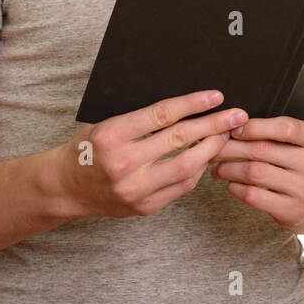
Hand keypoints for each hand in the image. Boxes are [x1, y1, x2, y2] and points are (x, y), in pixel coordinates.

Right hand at [52, 90, 246, 218]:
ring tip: (227, 135)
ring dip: (212, 148)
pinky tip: (208, 156)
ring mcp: (135, 188)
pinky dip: (198, 169)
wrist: (65, 187)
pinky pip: (182, 186)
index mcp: (112, 135)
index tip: (216, 96)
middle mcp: (124, 163)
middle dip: (214, 125)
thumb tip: (187, 104)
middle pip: (180, 139)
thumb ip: (141, 117)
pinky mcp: (144, 207)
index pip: (162, 115)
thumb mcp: (107, 122)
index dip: (193, 104)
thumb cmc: (89, 148)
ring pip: (186, 166)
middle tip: (237, 115)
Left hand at [207, 116, 303, 233]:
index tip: (234, 129)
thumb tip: (234, 124)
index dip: (255, 127)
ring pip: (254, 173)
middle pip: (262, 150)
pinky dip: (235, 188)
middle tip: (213, 147)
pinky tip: (231, 184)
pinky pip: (254, 196)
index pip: (285, 128)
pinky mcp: (293, 212)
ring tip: (218, 167)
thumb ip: (281, 133)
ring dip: (228, 168)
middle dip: (231, 147)